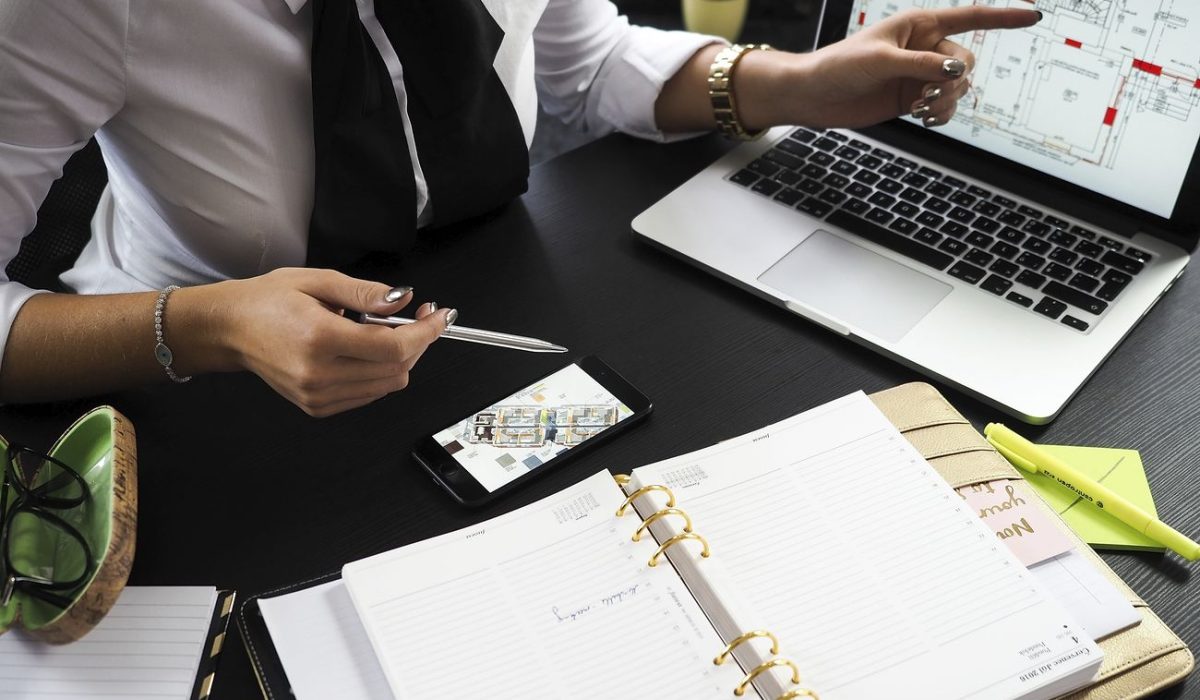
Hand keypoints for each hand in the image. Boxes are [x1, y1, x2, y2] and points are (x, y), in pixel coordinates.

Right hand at [206, 268, 452, 416]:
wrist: (230, 330)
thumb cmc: (268, 301)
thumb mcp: (318, 281)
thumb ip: (366, 293)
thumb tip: (403, 299)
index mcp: (320, 338)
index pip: (393, 347)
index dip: (425, 333)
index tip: (440, 316)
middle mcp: (319, 373)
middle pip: (397, 369)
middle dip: (418, 342)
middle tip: (420, 316)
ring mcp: (318, 395)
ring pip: (387, 385)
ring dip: (401, 359)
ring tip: (386, 331)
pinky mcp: (317, 407)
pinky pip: (369, 394)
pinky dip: (379, 373)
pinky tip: (366, 350)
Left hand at [780, 7, 1039, 128]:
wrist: (815, 96)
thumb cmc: (840, 66)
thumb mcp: (882, 61)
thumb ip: (922, 65)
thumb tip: (957, 71)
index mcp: (920, 24)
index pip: (971, 17)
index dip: (1004, 17)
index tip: (1034, 16)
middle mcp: (925, 47)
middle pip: (967, 61)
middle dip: (953, 81)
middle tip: (925, 96)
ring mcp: (921, 75)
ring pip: (958, 87)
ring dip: (946, 101)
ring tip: (918, 109)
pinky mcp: (913, 98)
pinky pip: (945, 107)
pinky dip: (942, 115)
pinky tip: (926, 120)